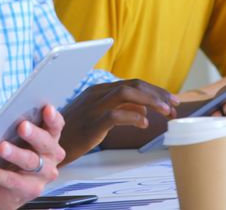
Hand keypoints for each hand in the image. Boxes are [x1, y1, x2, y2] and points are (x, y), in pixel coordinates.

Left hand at [0, 105, 64, 209]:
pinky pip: (13, 181)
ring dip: (16, 153)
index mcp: (50, 142)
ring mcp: (42, 176)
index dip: (53, 118)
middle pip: (45, 143)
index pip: (55, 127)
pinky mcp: (29, 191)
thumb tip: (5, 116)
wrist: (2, 191)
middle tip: (22, 126)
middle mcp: (50, 158)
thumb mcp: (16, 142)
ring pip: (30, 161)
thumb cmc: (11, 159)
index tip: (47, 108)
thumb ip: (17, 130)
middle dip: (34, 134)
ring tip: (2, 147)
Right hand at [60, 80, 178, 161]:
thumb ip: (121, 109)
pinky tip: (144, 123)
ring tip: (166, 111)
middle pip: (133, 85)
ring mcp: (94, 106)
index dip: (154, 90)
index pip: (132, 83)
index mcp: (99, 90)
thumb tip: (144, 108)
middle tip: (174, 105)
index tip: (170, 100)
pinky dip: (133, 116)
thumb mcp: (99, 116)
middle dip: (158, 93)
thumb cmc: (75, 131)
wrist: (50, 142)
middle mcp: (97, 93)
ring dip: (150, 100)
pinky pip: (116, 115)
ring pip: (126, 93)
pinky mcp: (92, 121)